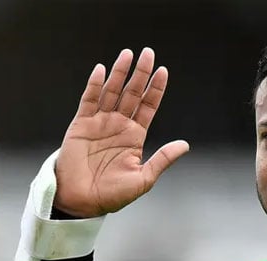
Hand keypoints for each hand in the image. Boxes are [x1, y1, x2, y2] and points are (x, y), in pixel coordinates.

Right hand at [53, 48, 188, 217]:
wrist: (82, 202)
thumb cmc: (113, 195)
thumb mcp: (144, 178)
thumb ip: (163, 159)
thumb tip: (185, 145)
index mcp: (135, 136)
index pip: (148, 106)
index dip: (156, 89)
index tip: (164, 71)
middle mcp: (118, 125)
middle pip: (132, 93)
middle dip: (141, 74)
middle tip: (148, 53)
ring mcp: (99, 123)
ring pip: (112, 92)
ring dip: (120, 73)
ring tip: (128, 54)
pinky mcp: (81, 125)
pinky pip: (89, 100)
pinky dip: (95, 85)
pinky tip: (101, 70)